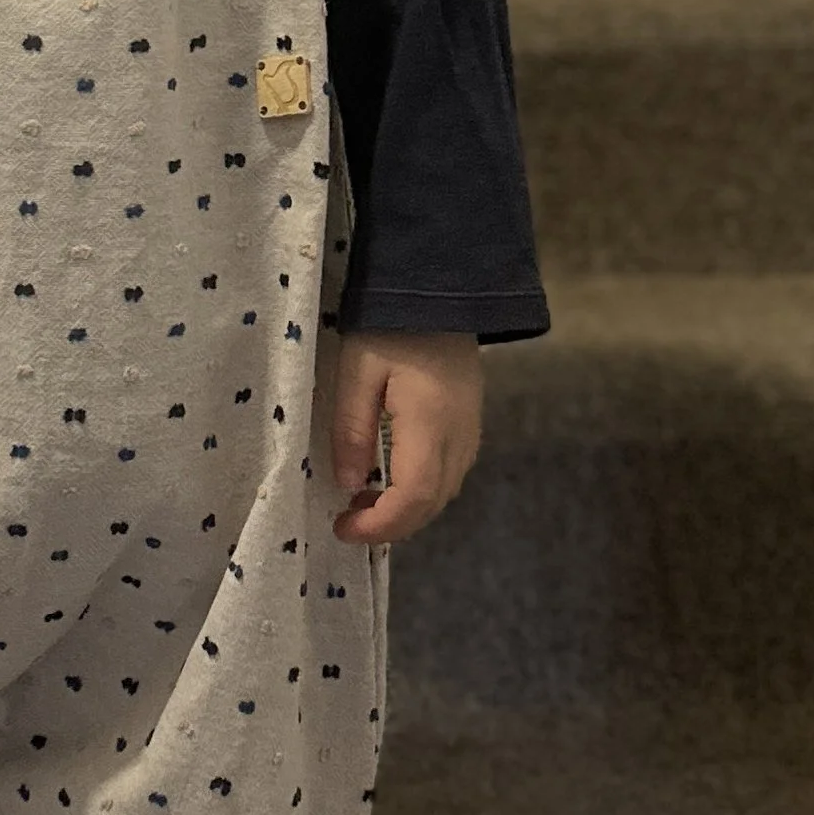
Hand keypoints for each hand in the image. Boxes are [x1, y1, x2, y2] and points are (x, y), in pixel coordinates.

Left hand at [326, 329, 482, 545]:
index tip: (342, 528)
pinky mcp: (471, 421)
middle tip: (347, 520)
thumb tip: (349, 484)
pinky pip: (451, 472)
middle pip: (433, 504)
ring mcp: (471, 429)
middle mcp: (460, 436)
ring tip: (364, 501)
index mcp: (431, 425)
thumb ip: (351, 429)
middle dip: (390, 524)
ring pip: (445, 492)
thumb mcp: (356, 371)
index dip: (379, 526)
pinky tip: (392, 478)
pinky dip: (422, 490)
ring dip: (407, 509)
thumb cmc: (390, 324)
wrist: (440, 287)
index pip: (412, 498)